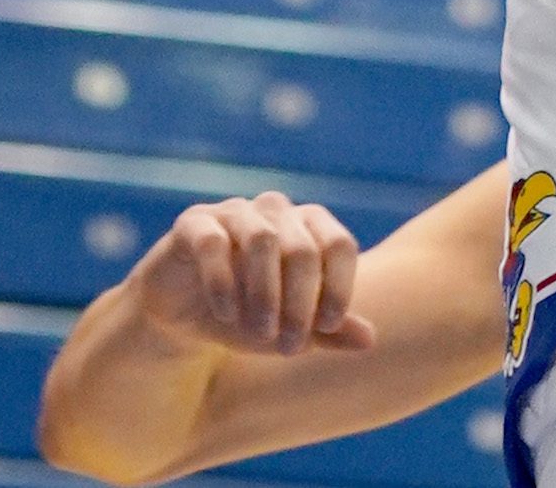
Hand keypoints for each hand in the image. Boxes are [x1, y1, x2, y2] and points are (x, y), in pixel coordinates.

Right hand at [133, 194, 374, 357]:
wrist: (184, 318)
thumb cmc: (248, 316)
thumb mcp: (289, 329)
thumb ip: (328, 331)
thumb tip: (371, 341)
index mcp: (306, 226)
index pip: (338, 244)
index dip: (339, 286)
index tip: (329, 327)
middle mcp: (274, 210)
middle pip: (302, 247)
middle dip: (300, 302)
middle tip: (289, 345)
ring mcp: (233, 213)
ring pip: (262, 239)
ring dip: (266, 292)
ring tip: (261, 333)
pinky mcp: (194, 224)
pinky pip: (213, 242)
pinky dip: (223, 280)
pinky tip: (226, 314)